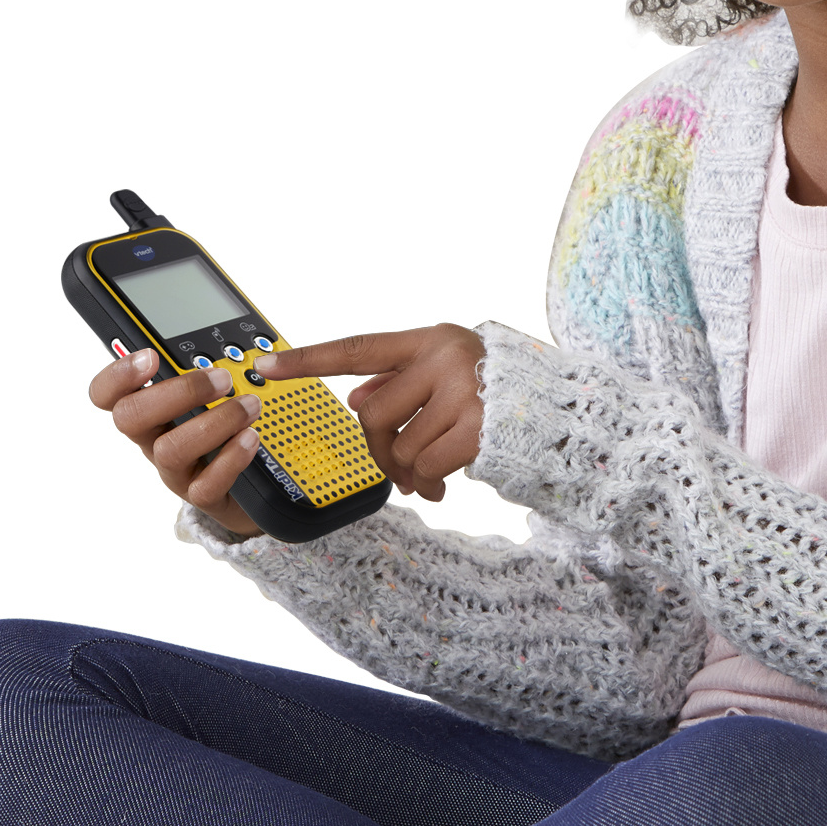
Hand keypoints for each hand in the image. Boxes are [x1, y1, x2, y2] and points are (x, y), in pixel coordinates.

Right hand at [89, 350, 266, 536]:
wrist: (254, 484)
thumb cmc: (226, 429)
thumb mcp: (214, 392)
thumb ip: (208, 365)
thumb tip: (221, 336)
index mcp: (151, 409)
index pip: (107, 394)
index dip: (117, 375)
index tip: (150, 357)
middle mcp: (154, 439)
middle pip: (130, 418)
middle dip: (179, 392)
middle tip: (222, 379)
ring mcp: (176, 471)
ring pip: (170, 450)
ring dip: (215, 422)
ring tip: (249, 406)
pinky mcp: (203, 496)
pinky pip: (205, 485)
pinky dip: (231, 459)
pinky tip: (251, 439)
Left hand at [253, 325, 484, 501]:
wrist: (558, 412)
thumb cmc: (493, 394)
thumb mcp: (447, 374)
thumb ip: (401, 382)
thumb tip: (357, 401)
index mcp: (429, 340)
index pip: (358, 349)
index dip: (310, 358)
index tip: (269, 364)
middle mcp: (444, 358)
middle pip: (373, 414)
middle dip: (378, 450)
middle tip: (395, 471)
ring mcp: (462, 392)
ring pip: (399, 446)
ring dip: (406, 472)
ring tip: (426, 479)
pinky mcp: (477, 428)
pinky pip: (424, 465)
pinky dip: (426, 482)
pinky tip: (440, 485)